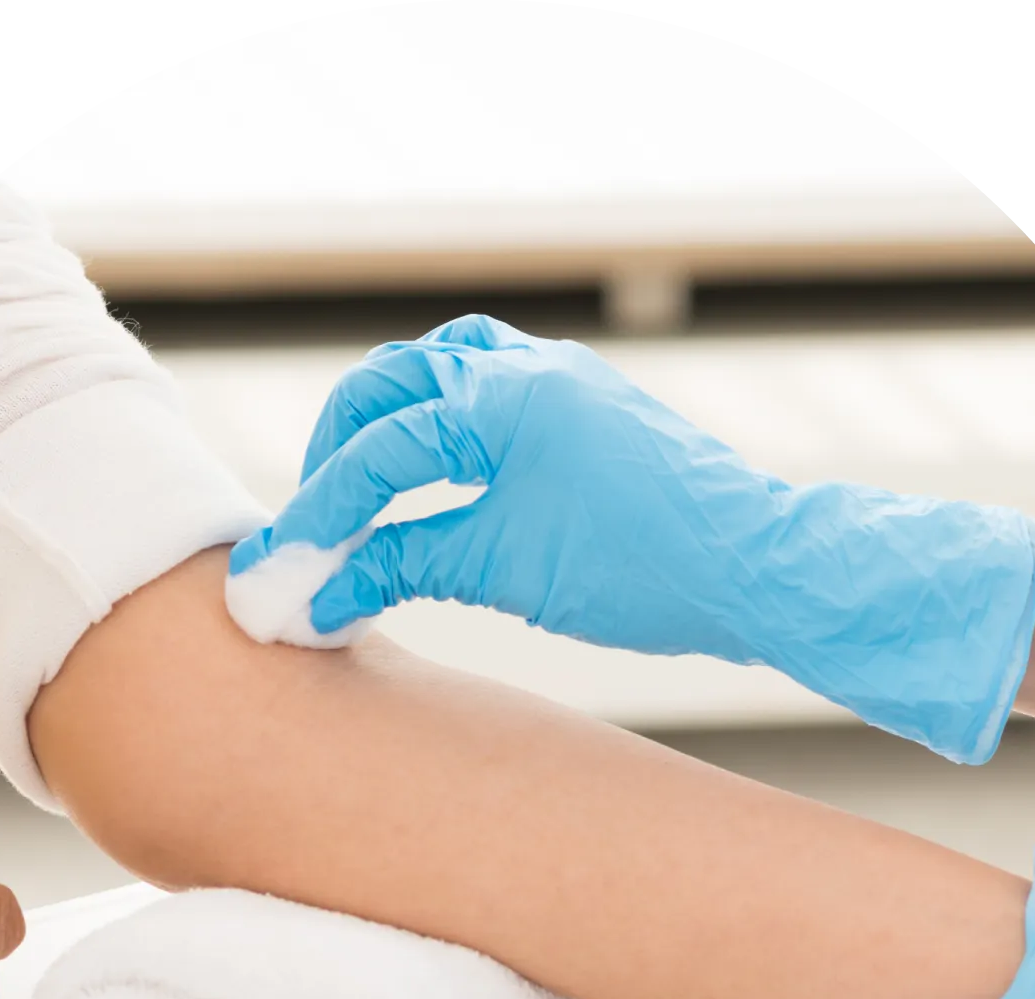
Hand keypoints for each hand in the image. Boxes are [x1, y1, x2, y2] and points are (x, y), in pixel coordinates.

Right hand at [231, 313, 1034, 763]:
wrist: (755, 567)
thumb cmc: (641, 570)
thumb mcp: (505, 571)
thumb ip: (405, 565)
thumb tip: (321, 593)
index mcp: (501, 400)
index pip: (379, 450)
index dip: (319, 511)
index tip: (279, 565)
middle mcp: (526, 368)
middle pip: (395, 380)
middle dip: (343, 444)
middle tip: (319, 510)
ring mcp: (559, 378)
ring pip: (442, 371)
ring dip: (393, 422)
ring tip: (370, 487)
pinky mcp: (582, 404)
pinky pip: (487, 391)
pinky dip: (444, 426)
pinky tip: (441, 477)